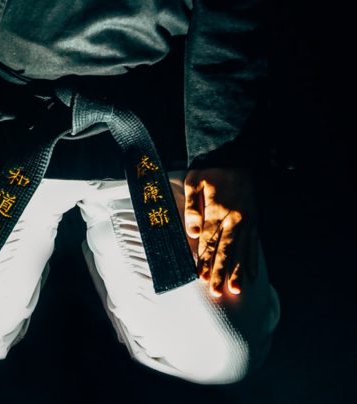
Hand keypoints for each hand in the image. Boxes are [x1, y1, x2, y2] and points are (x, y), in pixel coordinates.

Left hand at [184, 168, 258, 297]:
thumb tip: (192, 231)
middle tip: (215, 292)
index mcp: (217, 211)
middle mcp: (234, 219)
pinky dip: (253, 261)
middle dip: (219, 272)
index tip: (200, 278)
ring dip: (238, 272)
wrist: (234, 155)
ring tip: (235, 290)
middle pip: (225, 250)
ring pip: (242, 251)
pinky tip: (253, 276)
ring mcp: (246, 221)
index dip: (204, 260)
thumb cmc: (209, 169)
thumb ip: (192, 207)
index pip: (208, 241)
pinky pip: (254, 245)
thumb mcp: (194, 181)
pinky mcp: (254, 220)